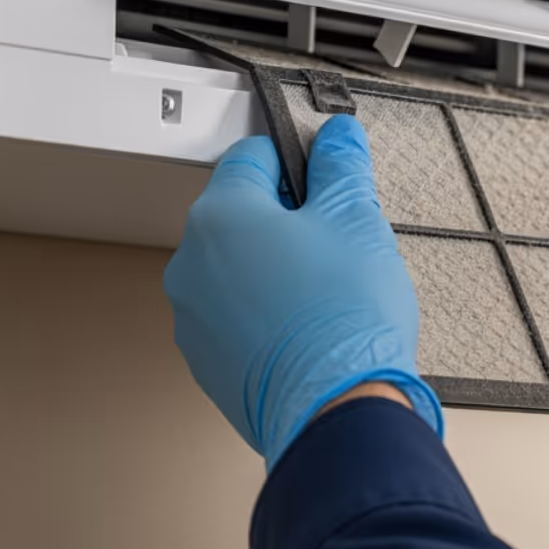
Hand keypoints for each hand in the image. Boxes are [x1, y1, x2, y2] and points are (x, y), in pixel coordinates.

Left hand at [164, 116, 441, 468]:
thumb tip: (338, 137)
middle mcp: (192, 264)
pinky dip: (269, 318)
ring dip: (277, 273)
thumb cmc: (343, 318)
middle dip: (289, 223)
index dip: (298, 163)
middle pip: (242, 217)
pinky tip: (311, 331)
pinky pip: (238, 321)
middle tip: (338, 246)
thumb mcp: (357, 220)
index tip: (327, 180)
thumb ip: (342, 167)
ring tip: (328, 296)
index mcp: (221, 215)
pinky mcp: (208, 363)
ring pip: (239, 273)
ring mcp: (194, 318)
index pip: (252, 157)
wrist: (335, 412)